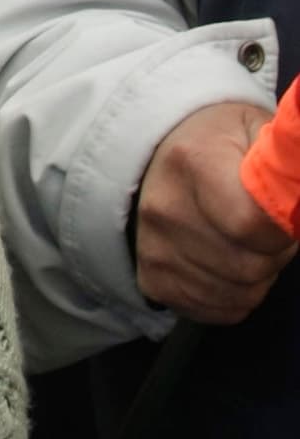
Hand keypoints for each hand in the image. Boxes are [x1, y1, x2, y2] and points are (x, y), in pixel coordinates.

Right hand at [135, 100, 295, 325]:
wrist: (155, 155)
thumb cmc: (216, 143)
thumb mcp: (253, 128)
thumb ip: (285, 156)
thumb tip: (299, 193)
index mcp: (193, 161)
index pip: (250, 224)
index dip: (281, 230)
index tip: (281, 215)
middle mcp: (165, 208)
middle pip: (249, 266)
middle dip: (272, 254)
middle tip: (266, 228)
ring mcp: (154, 249)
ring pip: (240, 294)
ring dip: (256, 276)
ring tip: (243, 241)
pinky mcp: (153, 280)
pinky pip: (220, 310)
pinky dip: (235, 293)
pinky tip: (225, 262)